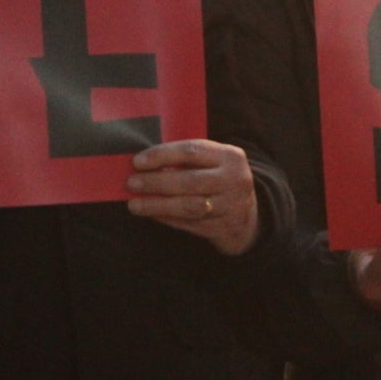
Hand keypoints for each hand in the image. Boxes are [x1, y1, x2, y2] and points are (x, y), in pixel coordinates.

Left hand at [127, 139, 259, 256]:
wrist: (247, 216)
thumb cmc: (220, 180)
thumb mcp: (214, 162)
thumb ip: (187, 160)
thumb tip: (145, 164)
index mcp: (231, 156)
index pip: (192, 151)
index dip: (162, 155)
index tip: (138, 162)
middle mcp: (234, 180)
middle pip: (189, 180)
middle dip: (156, 182)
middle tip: (132, 183)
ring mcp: (230, 206)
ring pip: (188, 206)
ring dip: (157, 205)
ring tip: (135, 204)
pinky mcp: (222, 228)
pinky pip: (188, 224)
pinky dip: (167, 218)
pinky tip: (151, 214)